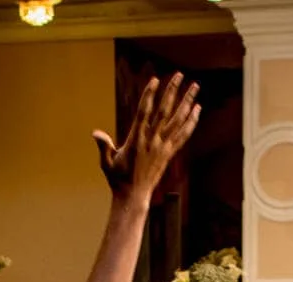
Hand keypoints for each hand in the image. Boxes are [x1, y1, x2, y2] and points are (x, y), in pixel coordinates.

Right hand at [94, 72, 200, 199]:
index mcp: (136, 140)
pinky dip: (191, 121)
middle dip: (172, 91)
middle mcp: (153, 141)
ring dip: (187, 102)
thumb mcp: (107, 161)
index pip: (145, 112)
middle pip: (165, 111)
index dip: (150, 95)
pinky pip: (183, 134)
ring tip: (195, 86)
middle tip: (179, 74)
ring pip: (178, 120)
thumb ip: (103, 146)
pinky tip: (197, 109)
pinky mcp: (170, 153)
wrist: (134, 196)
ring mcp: (163, 147)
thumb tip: (96, 134)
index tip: (155, 80)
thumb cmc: (118, 178)